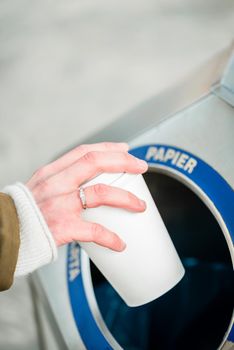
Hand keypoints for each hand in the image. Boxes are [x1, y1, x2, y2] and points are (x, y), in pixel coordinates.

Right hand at [26, 142, 147, 250]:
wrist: (5, 236)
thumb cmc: (23, 215)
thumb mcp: (39, 189)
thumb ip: (60, 184)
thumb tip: (86, 186)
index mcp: (51, 173)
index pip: (84, 151)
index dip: (108, 148)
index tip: (124, 150)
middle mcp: (55, 184)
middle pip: (95, 162)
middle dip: (123, 161)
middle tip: (141, 166)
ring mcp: (59, 204)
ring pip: (101, 192)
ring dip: (126, 197)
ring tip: (140, 205)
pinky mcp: (62, 227)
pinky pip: (94, 230)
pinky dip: (111, 237)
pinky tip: (120, 244)